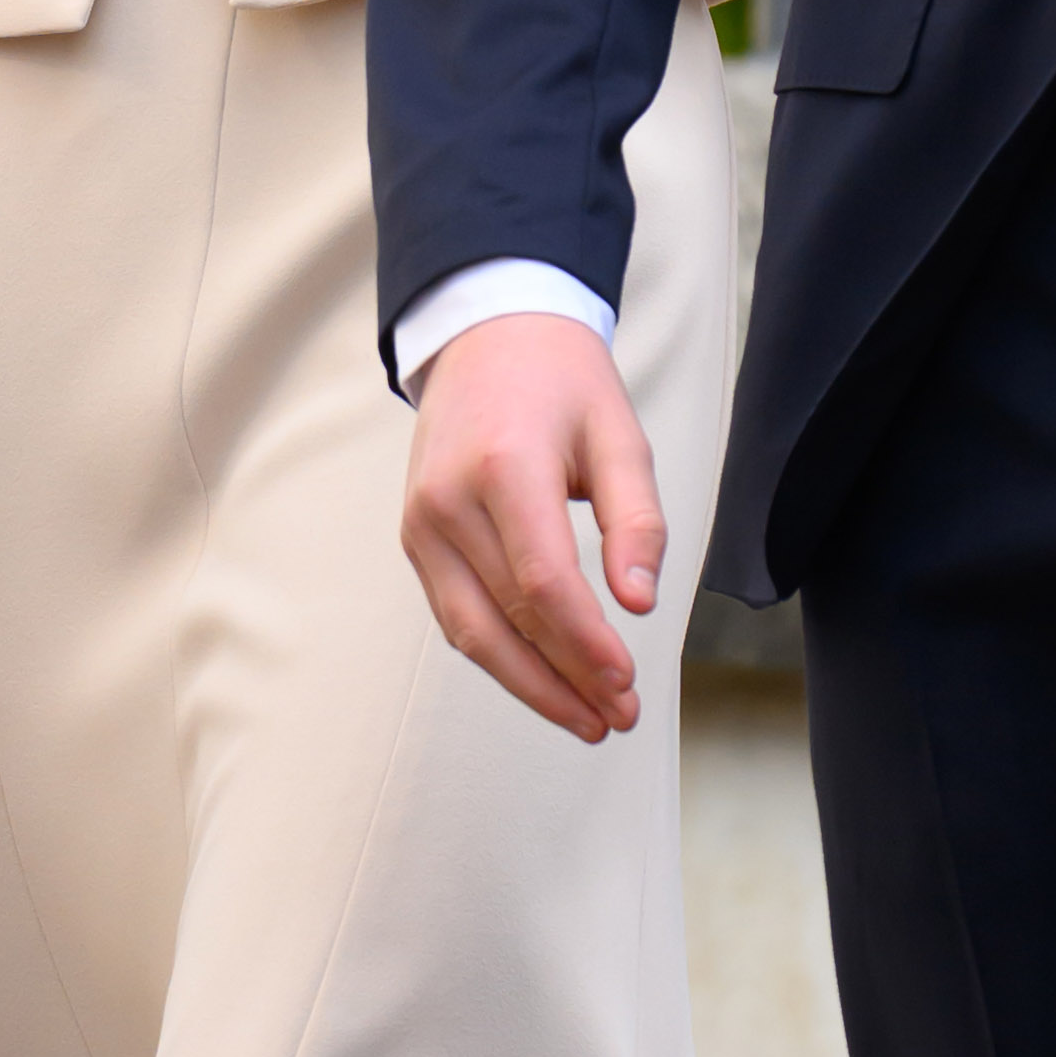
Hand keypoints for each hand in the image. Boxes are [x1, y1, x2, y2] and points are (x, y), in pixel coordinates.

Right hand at [399, 312, 663, 741]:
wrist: (487, 337)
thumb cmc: (562, 384)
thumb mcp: (620, 436)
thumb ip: (637, 521)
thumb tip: (639, 604)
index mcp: (503, 467)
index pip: (542, 582)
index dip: (584, 645)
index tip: (626, 684)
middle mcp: (448, 501)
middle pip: (507, 619)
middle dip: (565, 680)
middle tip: (616, 719)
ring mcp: (421, 524)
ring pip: (473, 632)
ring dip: (531, 685)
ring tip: (586, 719)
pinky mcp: (415, 540)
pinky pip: (456, 614)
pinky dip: (500, 655)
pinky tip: (545, 679)